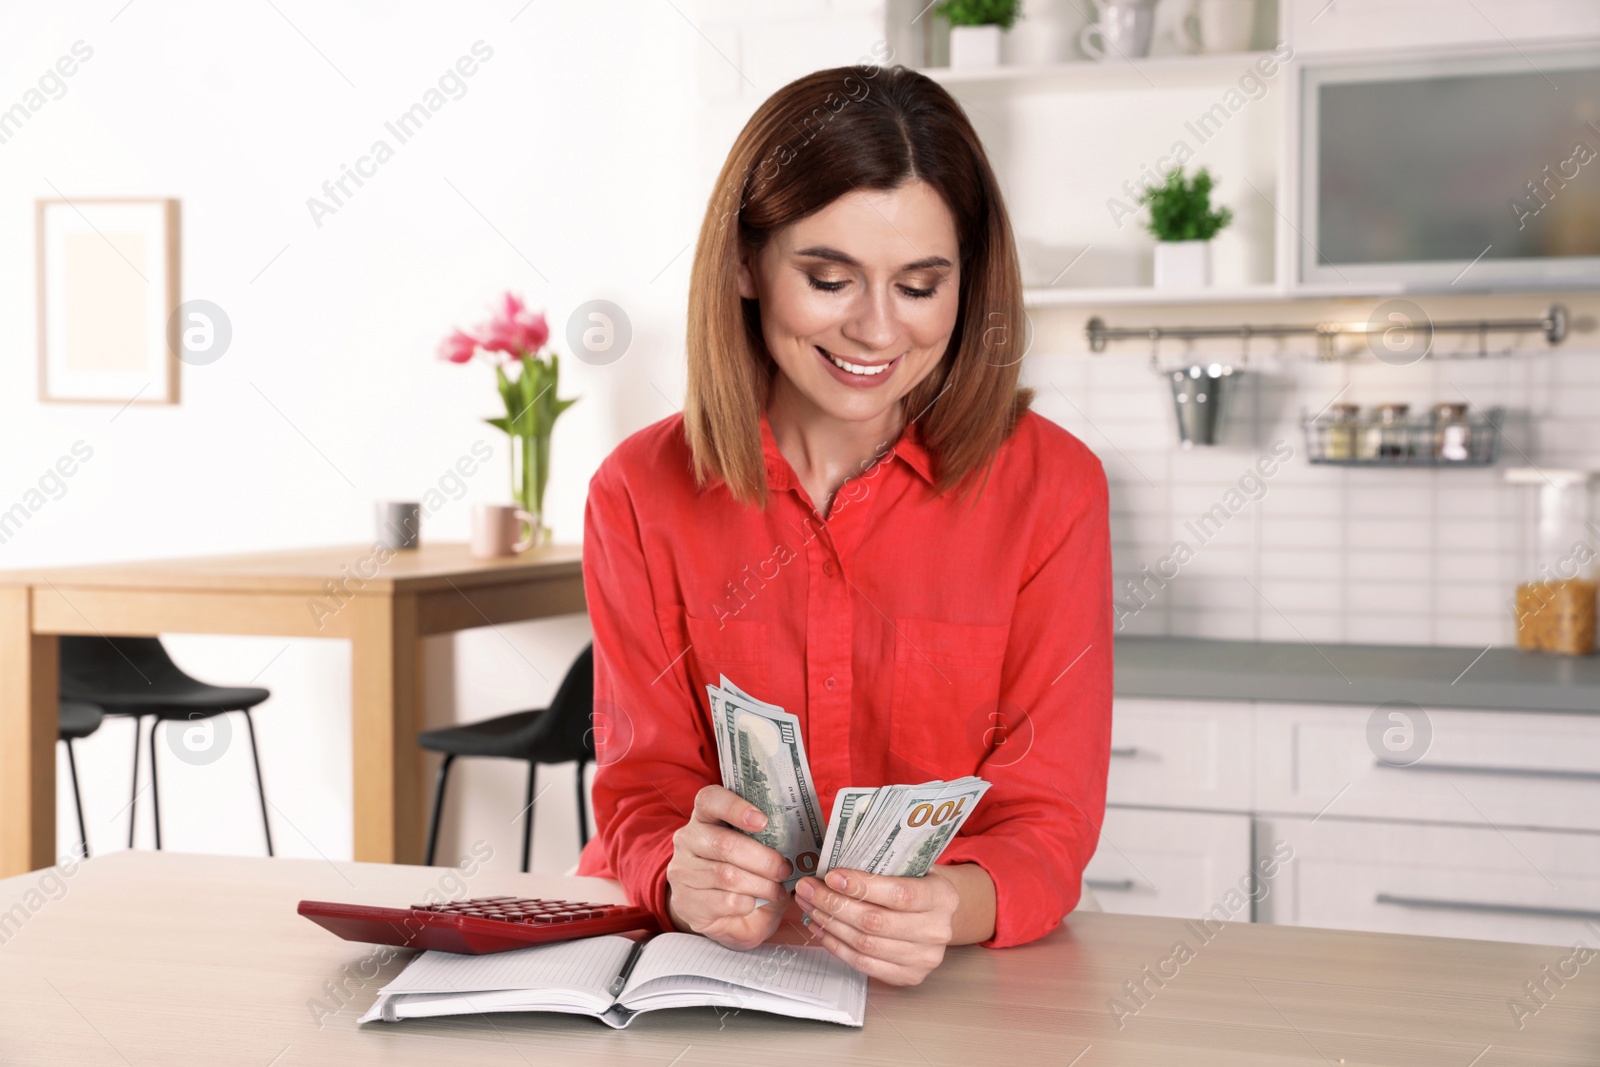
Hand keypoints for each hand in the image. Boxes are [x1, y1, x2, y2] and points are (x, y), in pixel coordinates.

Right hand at [665, 785, 791, 949]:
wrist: (715, 909)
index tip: (763, 821)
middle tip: (785, 869)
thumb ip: (769, 840)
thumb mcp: (753, 848)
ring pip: (727, 876)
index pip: (710, 800)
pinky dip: (749, 903)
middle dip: (763, 859)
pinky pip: (725, 901)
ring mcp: (683, 872)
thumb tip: (800, 845)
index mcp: (705, 816)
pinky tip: (756, 902)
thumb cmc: (742, 869)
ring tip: (777, 890)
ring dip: (761, 885)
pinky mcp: (687, 902)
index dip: (735, 807)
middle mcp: (688, 839)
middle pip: (725, 844)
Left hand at [795, 867, 959, 985]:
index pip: (899, 894)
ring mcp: (923, 958)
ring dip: (830, 923)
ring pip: (865, 943)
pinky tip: (821, 927)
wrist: (939, 916)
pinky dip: (836, 944)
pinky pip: (863, 962)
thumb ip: (882, 866)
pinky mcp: (908, 976)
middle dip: (834, 904)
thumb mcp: (912, 867)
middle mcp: (936, 930)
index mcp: (942, 897)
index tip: (831, 876)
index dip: (862, 887)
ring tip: (809, 905)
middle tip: (808, 888)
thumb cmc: (918, 884)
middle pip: (876, 922)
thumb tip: (833, 862)